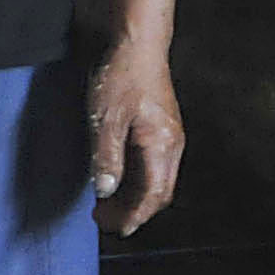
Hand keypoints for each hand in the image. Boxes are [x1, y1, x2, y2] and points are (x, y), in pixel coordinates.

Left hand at [88, 39, 184, 232]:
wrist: (138, 46)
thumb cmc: (121, 78)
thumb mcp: (106, 118)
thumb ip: (106, 156)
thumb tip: (106, 191)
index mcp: (161, 145)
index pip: (151, 195)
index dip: (132, 216)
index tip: (112, 228)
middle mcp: (172, 145)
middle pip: (159, 193)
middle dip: (133, 212)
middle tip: (102, 220)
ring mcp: (170, 138)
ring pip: (158, 182)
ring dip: (134, 199)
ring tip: (106, 206)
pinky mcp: (163, 131)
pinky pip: (155, 168)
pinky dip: (138, 182)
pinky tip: (117, 181)